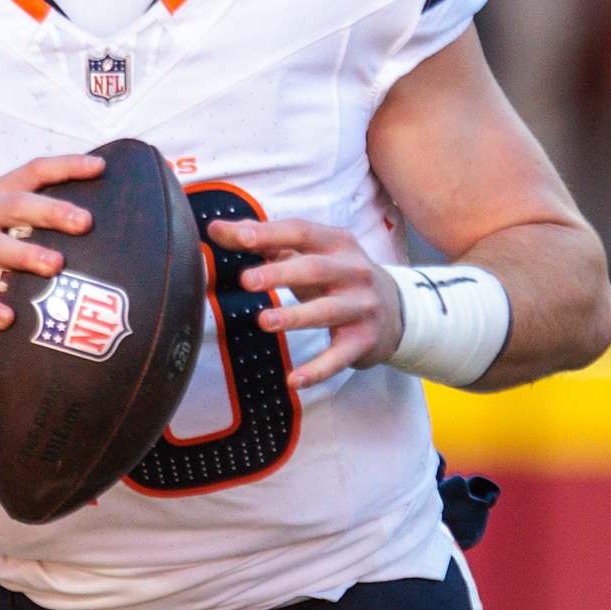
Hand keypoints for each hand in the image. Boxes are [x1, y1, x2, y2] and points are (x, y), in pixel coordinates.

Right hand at [0, 152, 103, 327]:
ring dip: (26, 254)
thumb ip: (33, 216)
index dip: (65, 167)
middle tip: (85, 223)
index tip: (100, 169)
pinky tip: (7, 319)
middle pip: (16, 206)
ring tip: (55, 266)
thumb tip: (93, 222)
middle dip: (52, 212)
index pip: (33, 171)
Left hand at [209, 215, 402, 389]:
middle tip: (246, 281)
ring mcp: (361, 307)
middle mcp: (353, 271)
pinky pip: (338, 357)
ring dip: (295, 317)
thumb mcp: (309, 254)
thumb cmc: (336, 277)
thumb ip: (264, 242)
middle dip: (280, 274)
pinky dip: (317, 370)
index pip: (300, 232)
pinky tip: (294, 380)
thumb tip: (215, 229)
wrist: (395, 311)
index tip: (238, 238)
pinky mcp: (362, 341)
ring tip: (264, 321)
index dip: (269, 234)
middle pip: (314, 269)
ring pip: (327, 311)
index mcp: (336, 243)